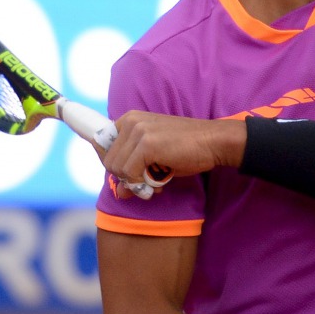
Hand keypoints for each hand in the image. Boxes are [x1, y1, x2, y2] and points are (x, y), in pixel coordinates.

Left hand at [100, 111, 244, 198]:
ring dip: (135, 183)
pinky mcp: (146, 144)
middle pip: (108, 161)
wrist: (213, 143)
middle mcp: (131, 121)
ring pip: (116, 169)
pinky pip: (129, 173)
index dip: (114, 166)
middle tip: (147, 182)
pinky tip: (158, 184)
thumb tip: (119, 194)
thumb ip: (133, 172)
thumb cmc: (186, 150)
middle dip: (126, 178)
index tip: (130, 175)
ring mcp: (138, 131)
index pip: (101, 145)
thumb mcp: (154, 159)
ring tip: (155, 182)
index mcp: (130, 119)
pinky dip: (141, 184)